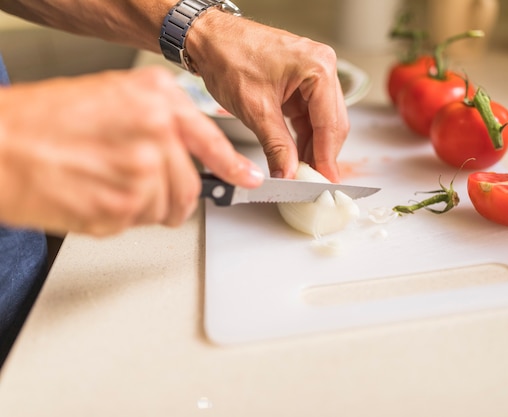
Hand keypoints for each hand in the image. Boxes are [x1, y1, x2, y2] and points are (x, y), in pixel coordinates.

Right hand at [0, 67, 262, 235]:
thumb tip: (184, 149)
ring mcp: (141, 175)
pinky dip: (119, 217)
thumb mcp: (109, 96)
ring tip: (106, 185)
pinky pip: (137, 223)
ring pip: (164, 209)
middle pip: (188, 186)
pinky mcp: (122, 210)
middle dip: (172, 195)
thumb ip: (155, 118)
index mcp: (155, 101)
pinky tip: (93, 194)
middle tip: (142, 189)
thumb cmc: (41, 120)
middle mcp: (155, 134)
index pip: (209, 139)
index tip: (248, 178)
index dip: (232, 164)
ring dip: (142, 206)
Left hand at [186, 11, 348, 181]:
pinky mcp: (300, 84)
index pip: (330, 123)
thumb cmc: (228, 55)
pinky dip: (302, 137)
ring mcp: (312, 75)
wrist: (208, 39)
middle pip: (332, 123)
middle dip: (322, 154)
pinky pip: (308, 117)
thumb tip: (288, 173)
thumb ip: (277, 146)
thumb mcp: (255, 109)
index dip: (327, 157)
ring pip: (322, 122)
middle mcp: (321, 67)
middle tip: (313, 181)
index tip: (325, 181)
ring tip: (302, 173)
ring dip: (312, 148)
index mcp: (317, 67)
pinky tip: (297, 156)